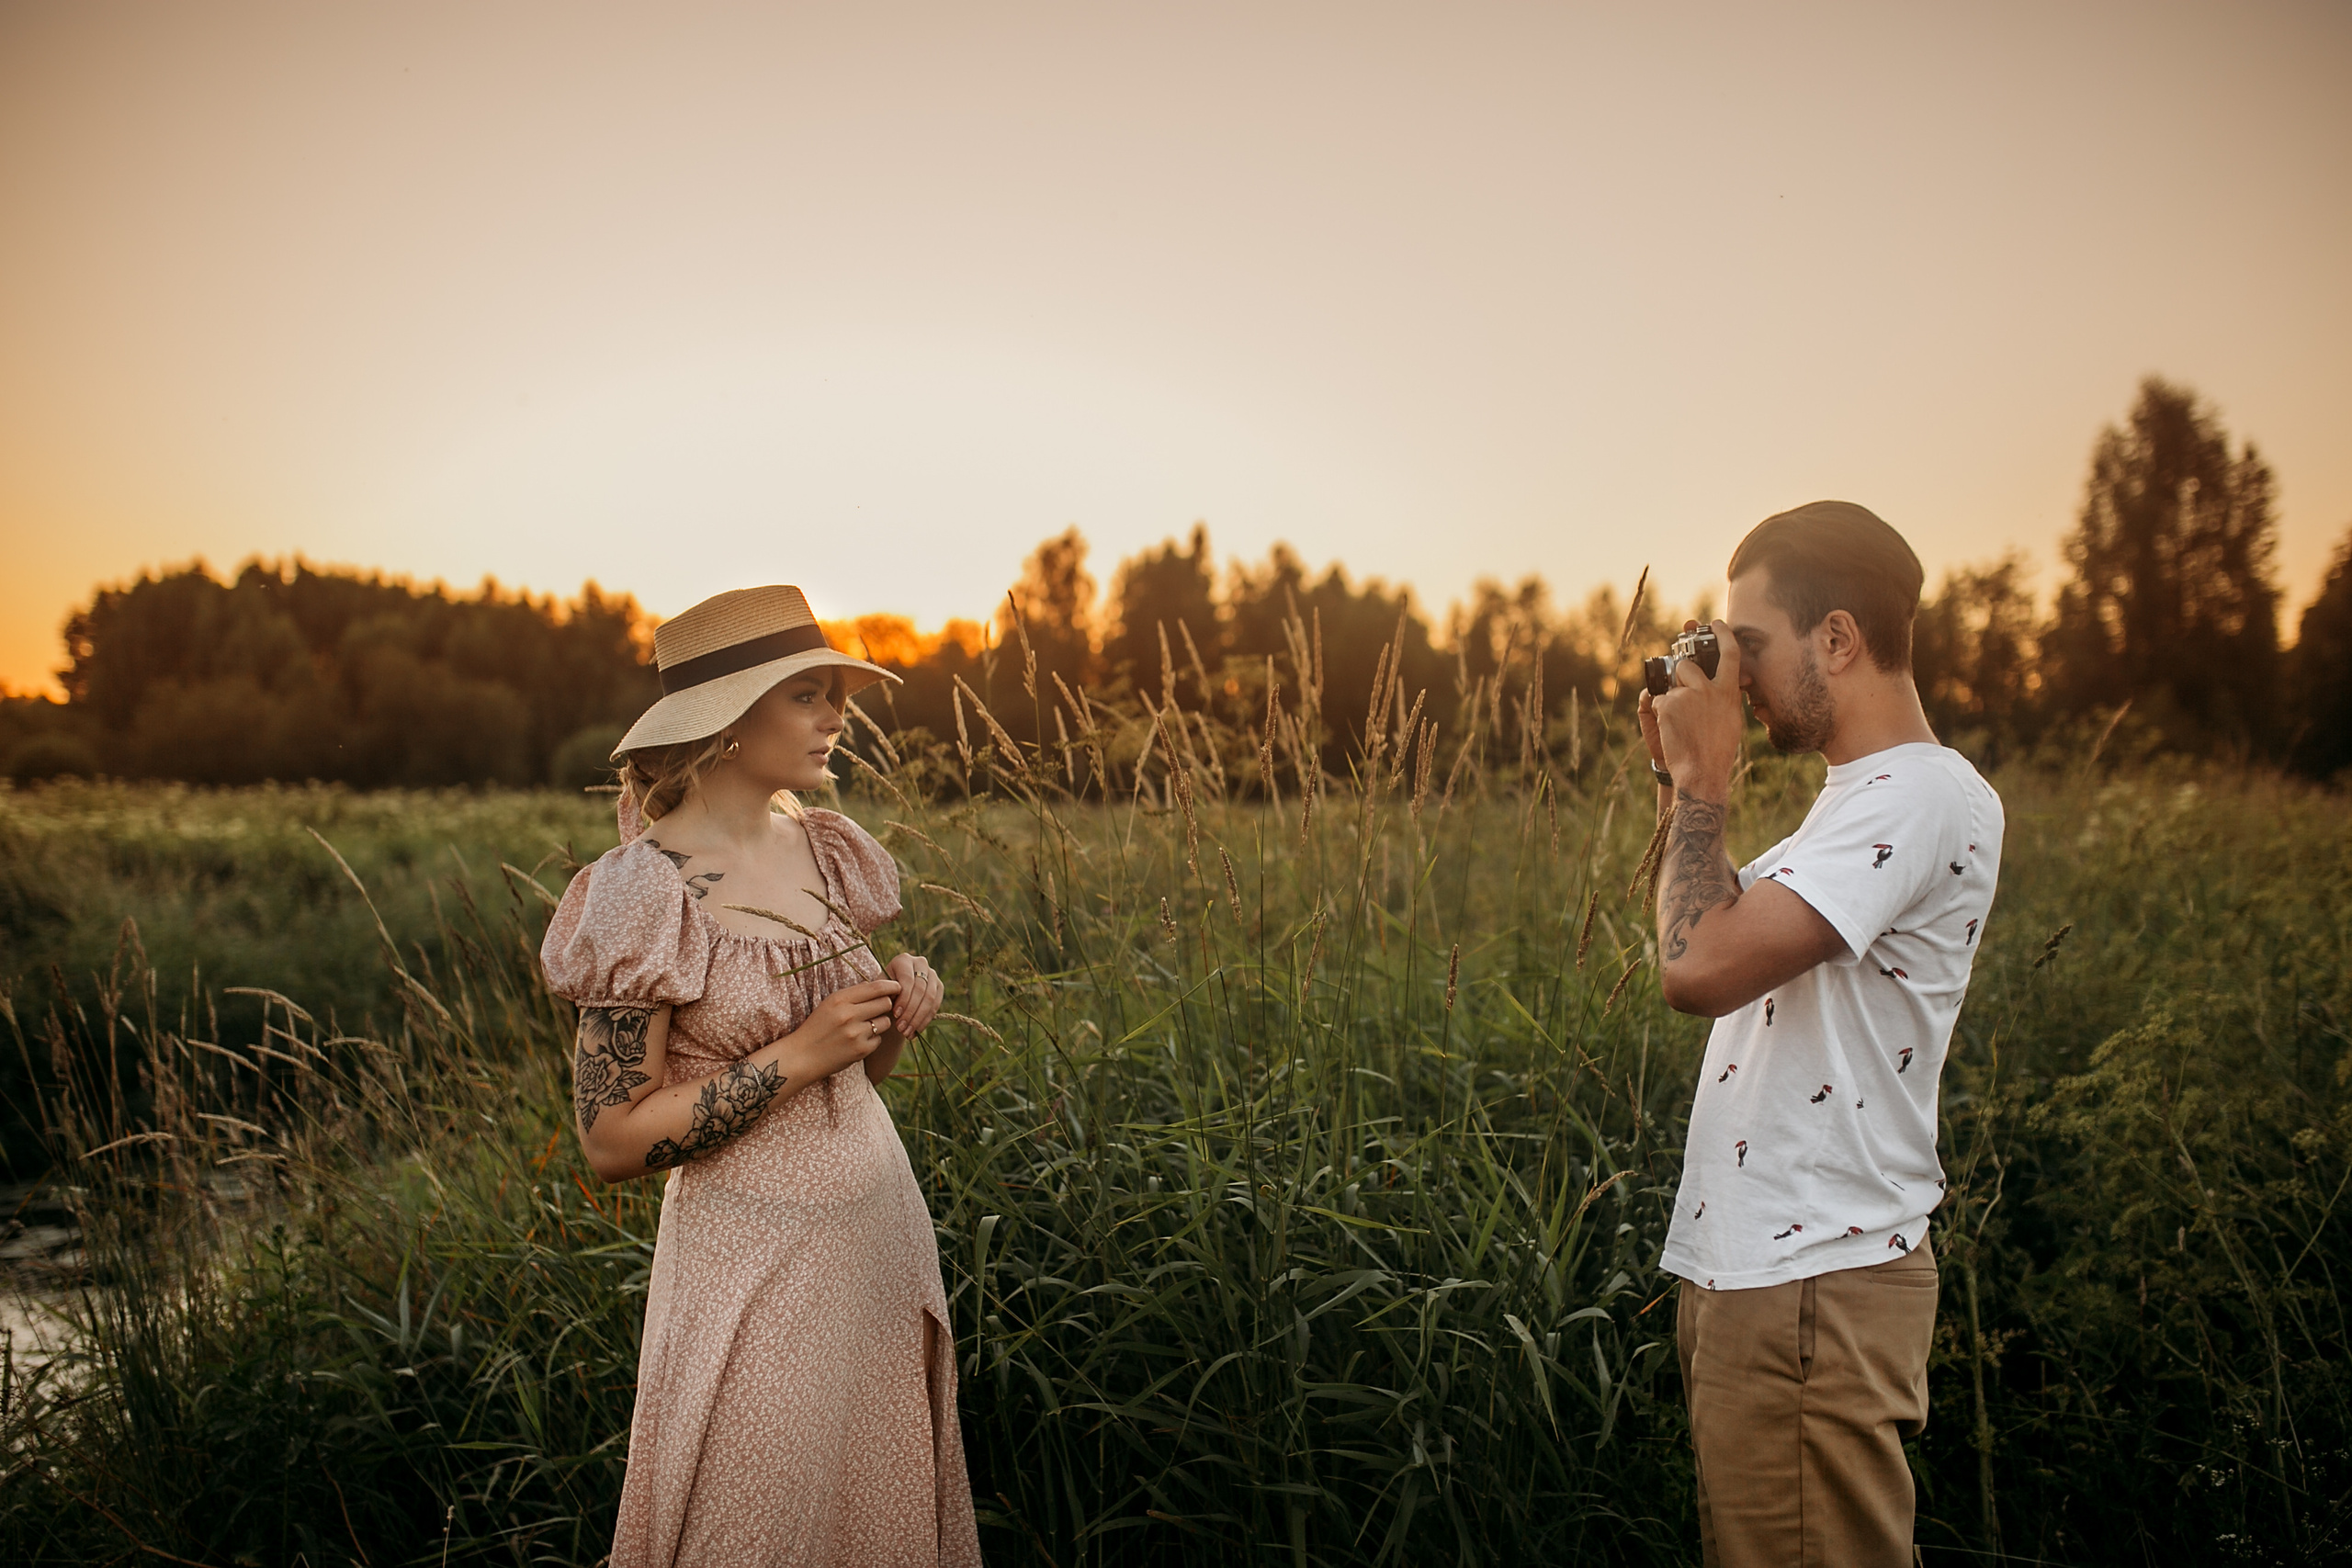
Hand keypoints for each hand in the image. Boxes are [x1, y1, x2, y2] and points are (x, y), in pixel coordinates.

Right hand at [780, 978, 900, 1080]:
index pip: (876, 987)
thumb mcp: (829, 1004)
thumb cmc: (818, 1027)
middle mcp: (849, 1015)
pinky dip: (872, 1039)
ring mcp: (855, 1033)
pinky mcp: (861, 1050)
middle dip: (886, 1005)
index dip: (891, 986)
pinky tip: (859, 1041)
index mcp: (840, 999)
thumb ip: (853, 995)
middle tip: (878, 1009)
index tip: (897, 987)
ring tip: (865, 1026)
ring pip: (885, 1021)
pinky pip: (879, 1039)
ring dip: (880, 1023)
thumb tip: (879, 986)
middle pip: (886, 1003)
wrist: (802, 1056)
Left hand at [884, 952, 944, 1036]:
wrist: (893, 996)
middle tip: (901, 1028)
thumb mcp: (879, 990)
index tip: (895, 1015)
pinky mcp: (939, 987)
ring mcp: (932, 974)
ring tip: (907, 1033)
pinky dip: (925, 1020)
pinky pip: (936, 1005)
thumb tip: (886, 1000)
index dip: (903, 998)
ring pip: (930, 999)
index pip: (907, 980)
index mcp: (903, 960)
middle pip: (920, 989)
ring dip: (918, 1018)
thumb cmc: (882, 992)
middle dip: (910, 1011)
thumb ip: (882, 993)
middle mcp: (920, 963)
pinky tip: (915, 1031)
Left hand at [1649, 619, 1745, 801]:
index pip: (1730, 654)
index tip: (1715, 623)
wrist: (1701, 772)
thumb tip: (1727, 683)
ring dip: (1670, 696)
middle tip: (1681, 696)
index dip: (1722, 634)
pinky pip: (1659, 700)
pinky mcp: (1669, 704)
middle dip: (1679, 674)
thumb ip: (1725, 697)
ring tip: (1679, 720)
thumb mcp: (1731, 720)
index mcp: (1729, 692)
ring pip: (1671, 684)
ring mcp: (1689, 695)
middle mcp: (1710, 689)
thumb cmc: (1716, 751)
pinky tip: (1671, 730)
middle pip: (1687, 666)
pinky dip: (1661, 713)